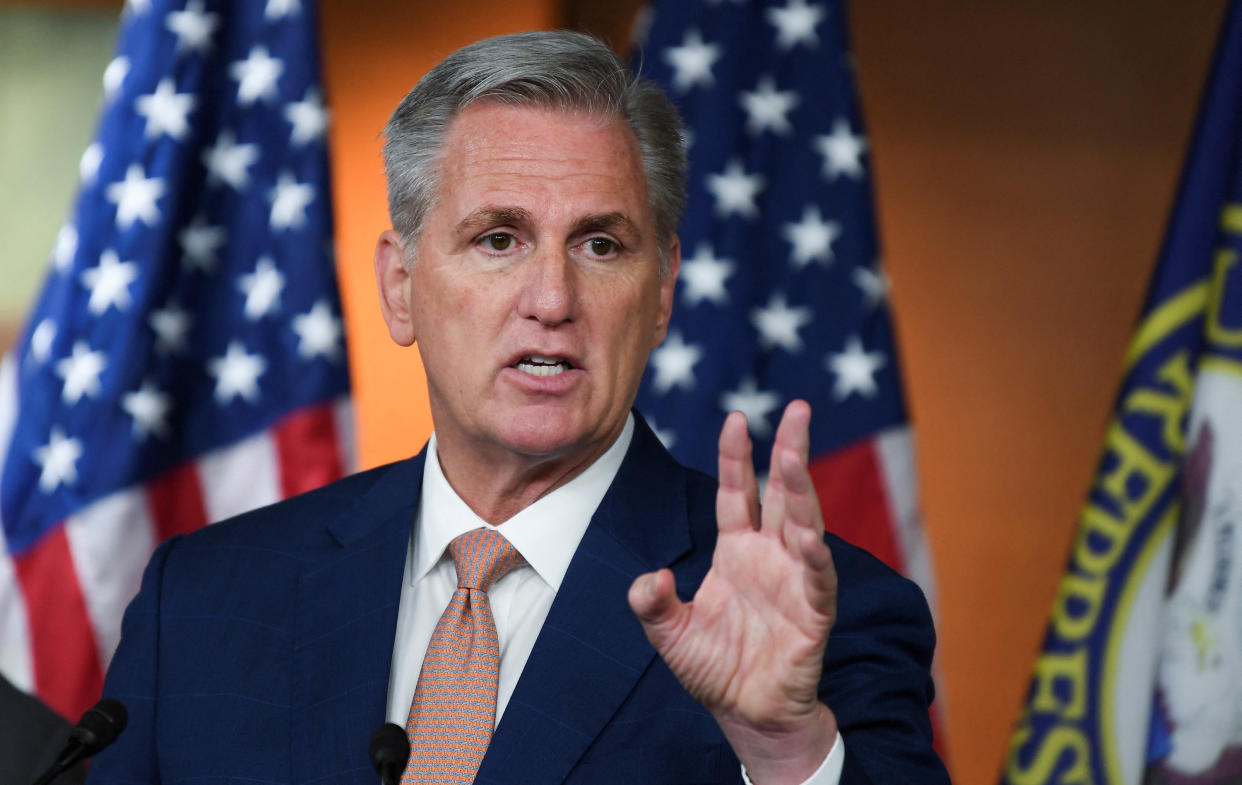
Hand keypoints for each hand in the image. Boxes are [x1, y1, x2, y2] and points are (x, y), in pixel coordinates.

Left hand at [628, 400, 838, 783]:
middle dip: (791, 451)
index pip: (737, 492)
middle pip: (782, 494)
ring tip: (794, 457)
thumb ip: (652, 604)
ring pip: (804, 525)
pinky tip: (805, 536)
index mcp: (737, 551)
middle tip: (799, 409)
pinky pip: (817, 581)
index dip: (737, 456)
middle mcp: (770, 557)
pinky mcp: (813, 615)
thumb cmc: (714, 668)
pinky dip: (814, 558)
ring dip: (801, 492)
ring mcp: (795, 582)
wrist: (746, 715)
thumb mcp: (668, 634)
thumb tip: (649, 578)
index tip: (735, 418)